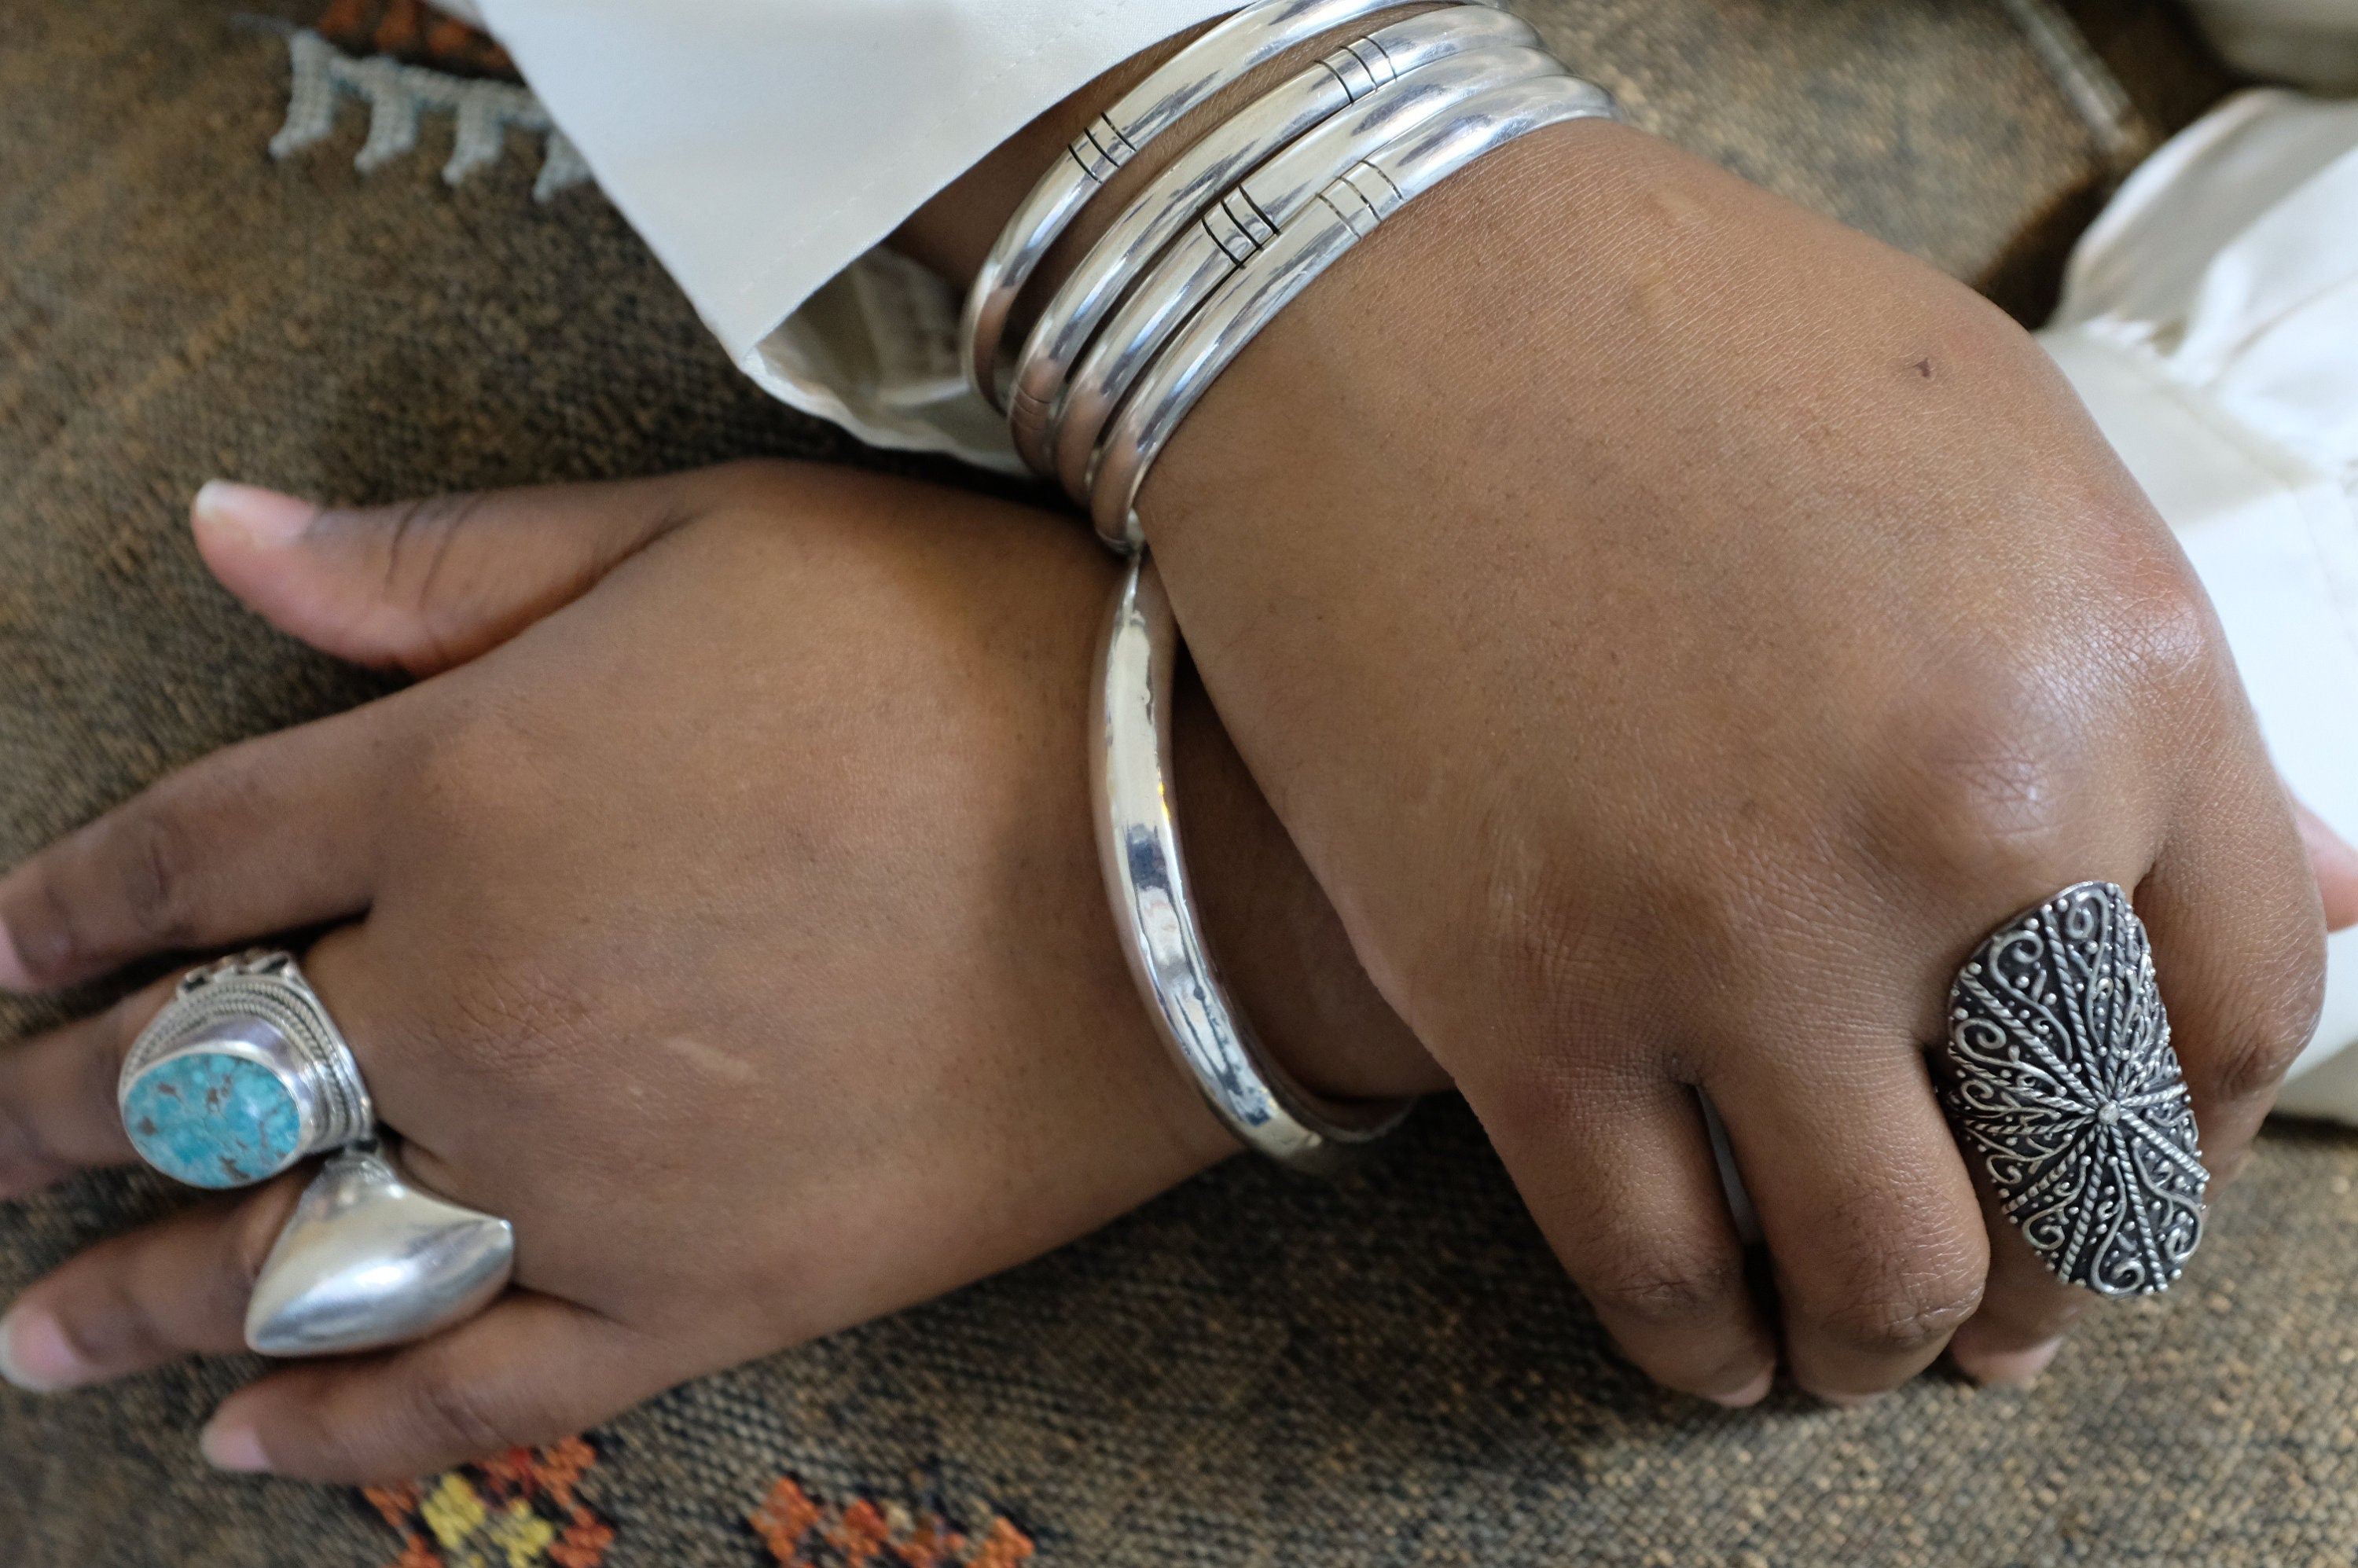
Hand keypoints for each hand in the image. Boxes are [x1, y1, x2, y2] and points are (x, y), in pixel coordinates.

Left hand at [0, 462, 1427, 1480]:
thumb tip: (223, 533)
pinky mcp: (707, 1291)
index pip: (188, 855)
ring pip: (295, 1253)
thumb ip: (446, 562)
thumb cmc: (968, 654)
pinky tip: (247, 1440)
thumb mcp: (707, 536)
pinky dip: (346, 1424)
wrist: (1204, 851)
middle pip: (202, 1071)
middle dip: (60, 1105)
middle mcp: (476, 997)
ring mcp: (582, 1167)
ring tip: (40, 1328)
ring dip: (144, 1292)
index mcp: (459, 787)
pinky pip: (477, 1384)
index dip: (58, 906)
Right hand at [907, 54, 2332, 1402]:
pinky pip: (1655, 1269)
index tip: (2128, 1174)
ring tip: (1855, 1343)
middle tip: (2007, 1313)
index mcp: (2115, 674)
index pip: (2241, 1012)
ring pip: (1882, 1272)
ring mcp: (1735, 934)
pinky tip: (1710, 1350)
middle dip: (2056, 1283)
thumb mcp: (1996, 452)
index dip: (2193, 1139)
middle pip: (2081, 1178)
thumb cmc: (1678, 341)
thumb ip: (2144, 693)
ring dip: (1885, 1340)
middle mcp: (1960, 828)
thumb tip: (2315, 891)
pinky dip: (1701, 1347)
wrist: (1361, 307)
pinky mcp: (1525, 1007)